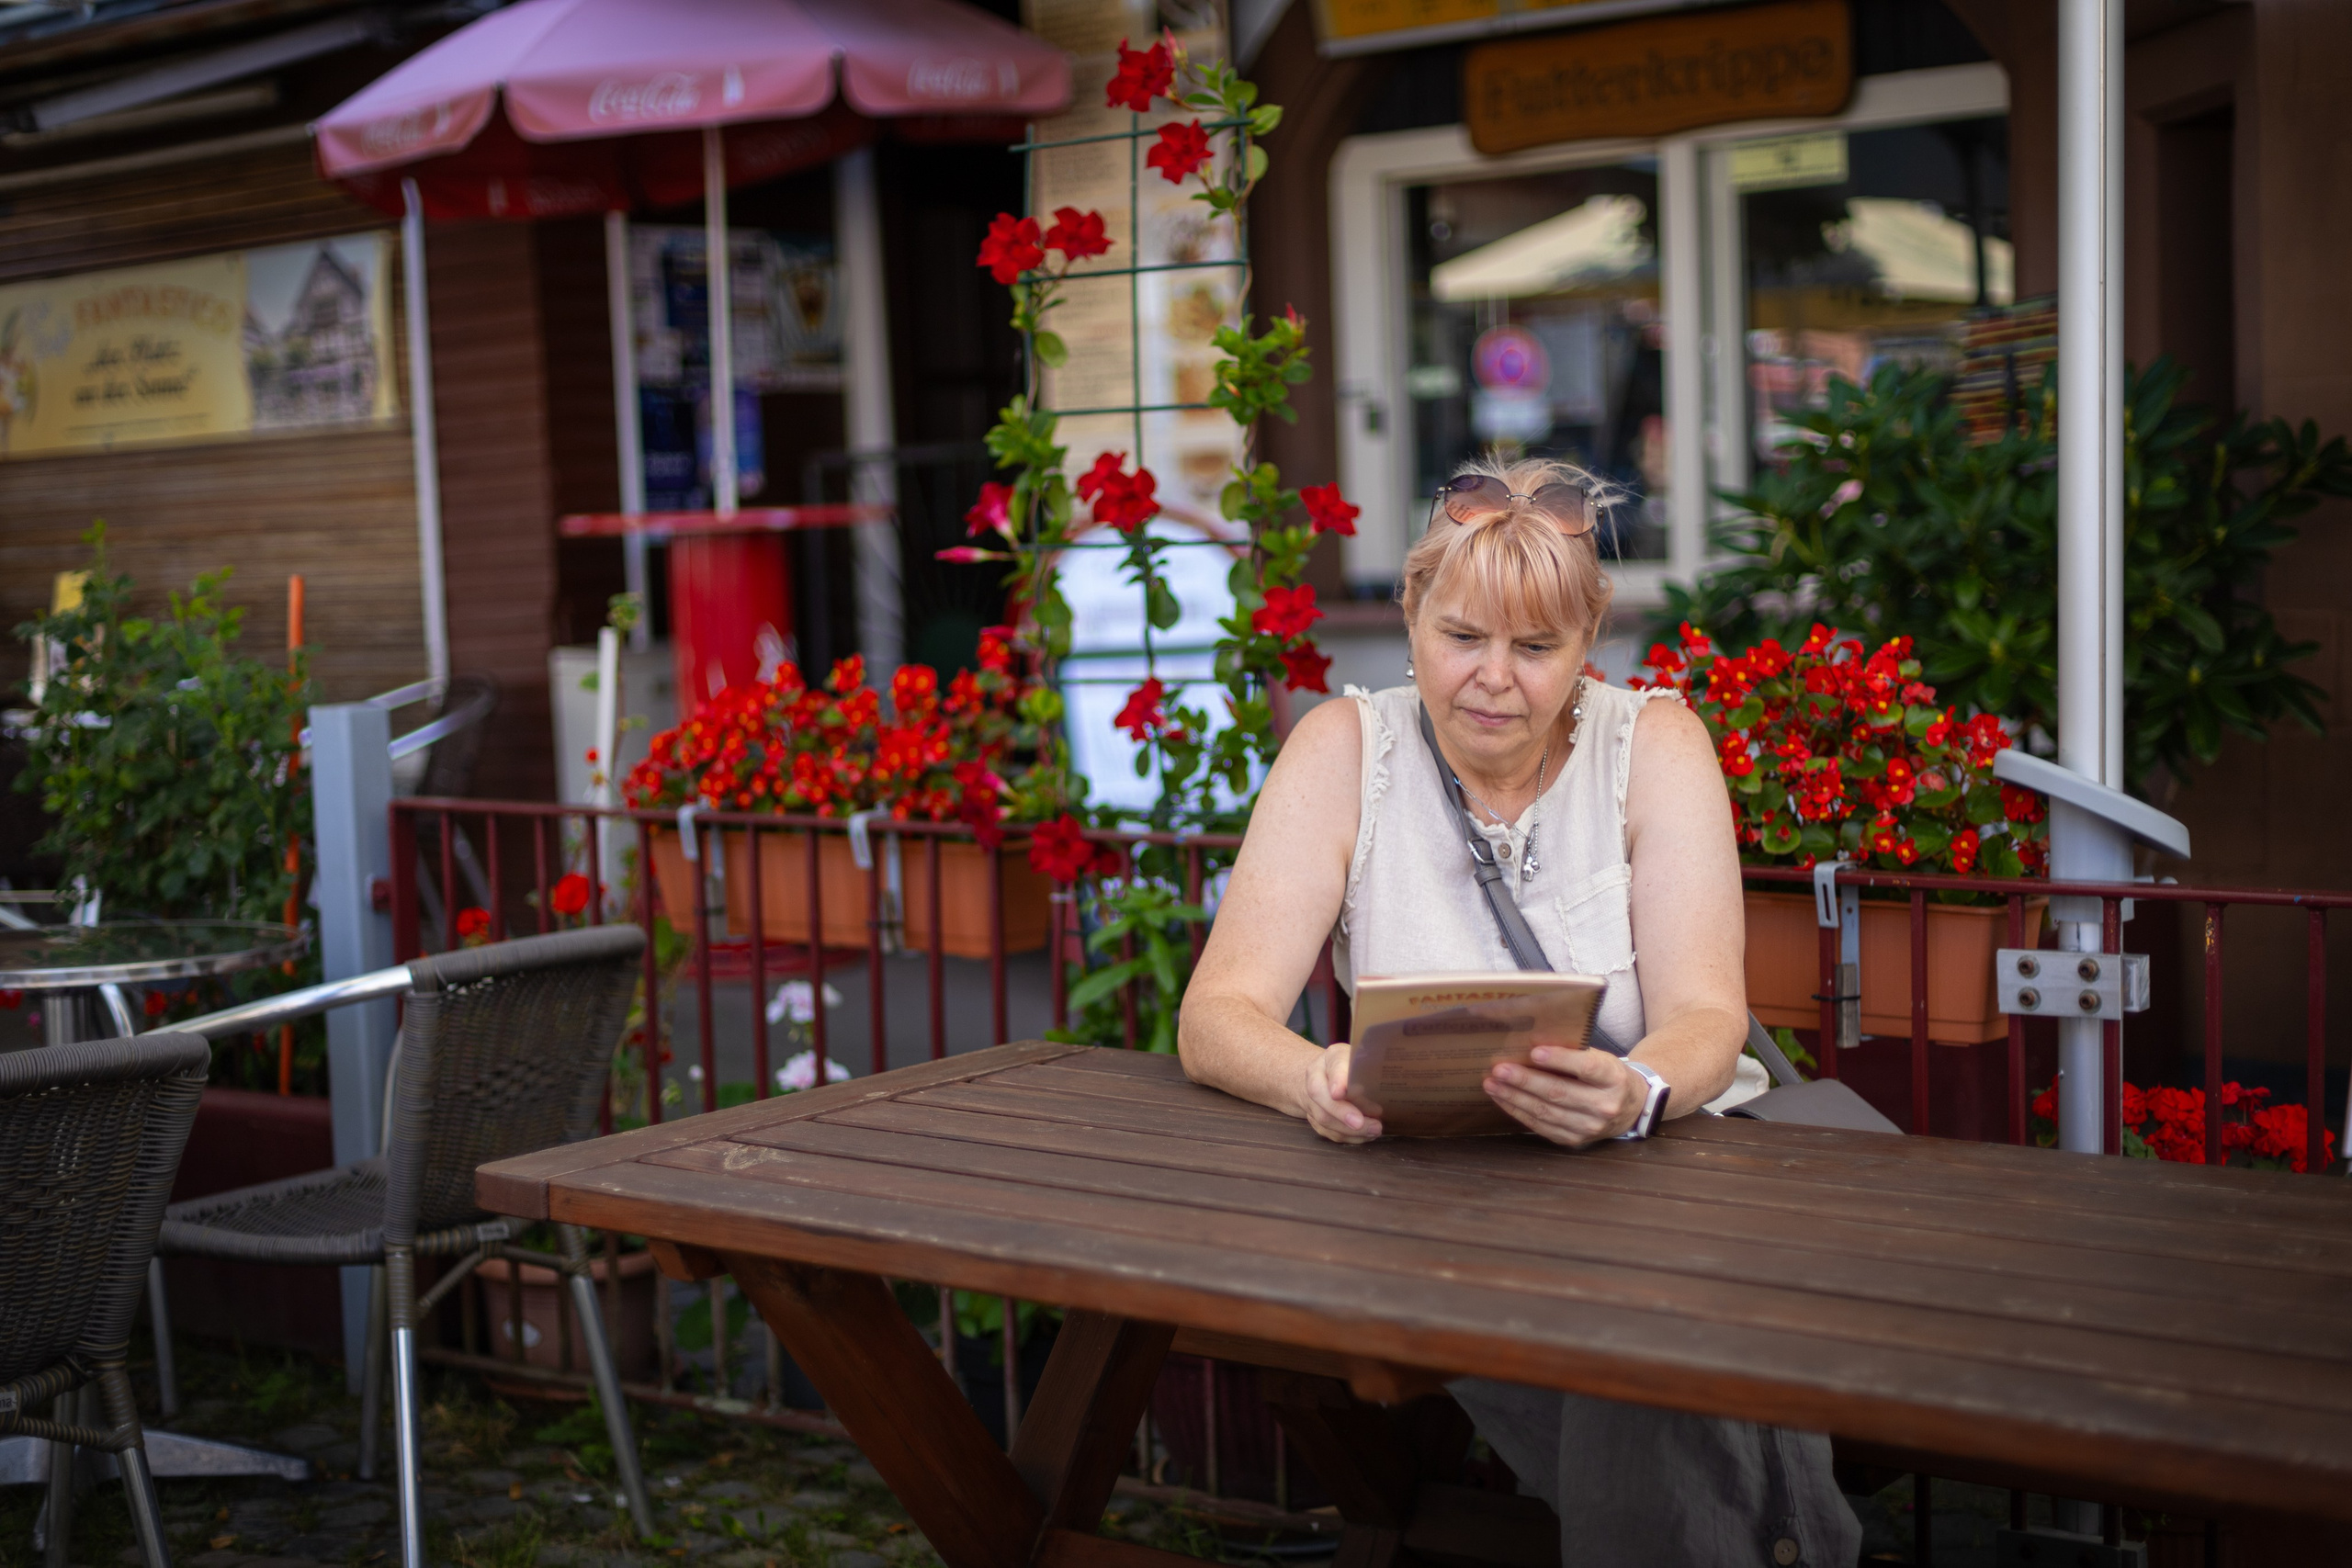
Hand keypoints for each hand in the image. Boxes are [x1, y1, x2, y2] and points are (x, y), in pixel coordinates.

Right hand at [1301, 1042, 1381, 1143]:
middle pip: (1320, 1095)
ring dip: (1348, 1129)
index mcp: (1331, 1058)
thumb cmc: (1354, 1068)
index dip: (1337, 1080)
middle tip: (1360, 1122)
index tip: (1340, 1092)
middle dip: (1341, 1112)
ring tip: (1373, 1130)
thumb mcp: (1364, 1062)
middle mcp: (1315, 1077)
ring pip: (1323, 1118)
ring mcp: (1312, 1099)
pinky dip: (1348, 1136)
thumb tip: (1381, 1089)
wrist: (1329, 1077)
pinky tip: (1365, 1135)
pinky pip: (1328, 1131)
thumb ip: (1369, 1070)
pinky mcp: (1315, 1118)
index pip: (1333, 1065)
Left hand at [1485, 1047, 1646, 1146]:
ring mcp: (1589, 1127)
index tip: (1534, 1052)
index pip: (1587, 1068)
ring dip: (1515, 1097)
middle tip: (1499, 1069)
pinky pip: (1541, 1127)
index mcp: (1614, 1078)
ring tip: (1492, 1084)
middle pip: (1559, 1093)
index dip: (1560, 1060)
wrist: (1629, 1108)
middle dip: (1525, 1081)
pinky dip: (1519, 1112)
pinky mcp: (1574, 1140)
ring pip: (1546, 1112)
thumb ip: (1573, 1052)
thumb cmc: (1607, 1076)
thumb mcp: (1600, 1058)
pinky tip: (1503, 1099)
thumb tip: (1532, 1042)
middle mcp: (1604, 1106)